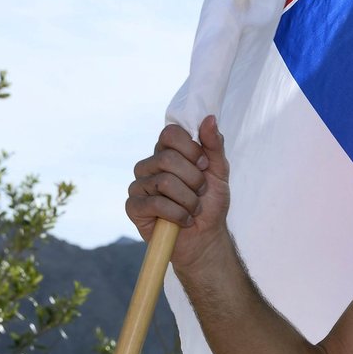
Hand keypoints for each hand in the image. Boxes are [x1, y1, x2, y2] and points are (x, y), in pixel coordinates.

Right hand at [126, 114, 230, 270]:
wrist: (205, 236)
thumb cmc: (210, 202)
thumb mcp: (219, 171)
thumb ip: (214, 145)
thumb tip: (209, 118)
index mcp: (168, 152)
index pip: (171, 133)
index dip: (191, 149)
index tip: (204, 164)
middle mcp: (150, 164)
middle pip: (168, 158)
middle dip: (194, 179)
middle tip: (201, 191)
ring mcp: (139, 185)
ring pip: (165, 181)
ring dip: (189, 199)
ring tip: (194, 208)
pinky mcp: (133, 206)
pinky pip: (156, 203)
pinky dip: (178, 214)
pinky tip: (184, 220)